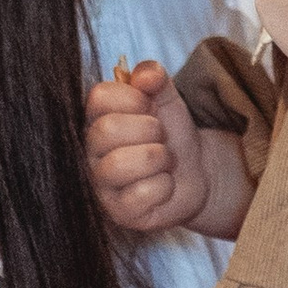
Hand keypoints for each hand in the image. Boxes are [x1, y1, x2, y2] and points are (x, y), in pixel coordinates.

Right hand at [85, 63, 213, 234]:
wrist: (196, 172)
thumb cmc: (171, 135)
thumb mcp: (167, 99)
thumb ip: (154, 78)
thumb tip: (146, 75)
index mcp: (97, 118)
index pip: (98, 96)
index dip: (133, 98)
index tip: (149, 107)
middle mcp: (91, 151)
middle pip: (107, 130)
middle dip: (149, 129)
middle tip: (161, 137)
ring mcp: (102, 184)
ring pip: (119, 164)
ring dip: (157, 158)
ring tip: (164, 161)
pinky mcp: (119, 212)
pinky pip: (139, 194)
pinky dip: (163, 186)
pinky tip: (165, 184)